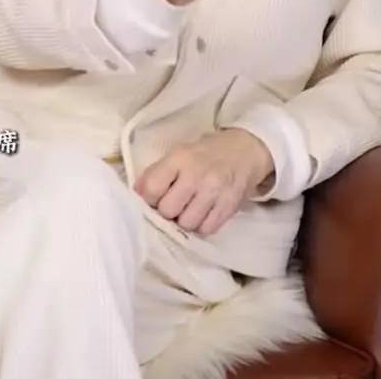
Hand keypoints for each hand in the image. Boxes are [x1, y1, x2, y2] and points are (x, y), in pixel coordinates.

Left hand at [132, 129, 273, 235]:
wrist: (245, 151)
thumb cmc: (205, 153)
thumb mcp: (179, 153)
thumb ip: (157, 173)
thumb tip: (136, 194)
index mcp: (179, 158)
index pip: (152, 188)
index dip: (148, 197)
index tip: (153, 197)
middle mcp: (196, 175)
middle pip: (168, 210)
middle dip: (166, 211)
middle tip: (173, 203)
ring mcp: (215, 192)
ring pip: (186, 223)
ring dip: (184, 220)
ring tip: (188, 208)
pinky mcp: (229, 206)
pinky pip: (207, 229)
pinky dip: (202, 225)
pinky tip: (203, 212)